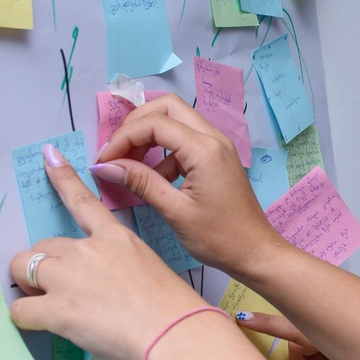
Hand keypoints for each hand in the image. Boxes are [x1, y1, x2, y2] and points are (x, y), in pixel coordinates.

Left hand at [7, 144, 209, 359]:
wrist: (174, 333)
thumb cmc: (173, 310)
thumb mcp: (149, 270)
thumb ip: (119, 269)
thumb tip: (102, 289)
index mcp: (114, 238)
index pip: (81, 201)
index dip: (61, 177)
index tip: (48, 156)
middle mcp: (87, 250)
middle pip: (43, 246)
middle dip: (44, 266)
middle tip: (61, 291)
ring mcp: (68, 277)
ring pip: (22, 269)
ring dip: (29, 287)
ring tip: (47, 306)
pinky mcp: (56, 309)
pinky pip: (20, 309)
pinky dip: (25, 318)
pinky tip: (42, 325)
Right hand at [91, 94, 287, 276]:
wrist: (255, 252)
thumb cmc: (219, 238)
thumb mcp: (175, 211)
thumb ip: (141, 183)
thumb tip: (106, 167)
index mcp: (204, 150)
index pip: (154, 123)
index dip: (123, 137)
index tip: (104, 160)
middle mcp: (213, 138)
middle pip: (166, 108)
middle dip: (135, 124)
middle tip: (116, 152)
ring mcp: (217, 146)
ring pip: (176, 120)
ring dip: (148, 136)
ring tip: (128, 165)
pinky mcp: (216, 157)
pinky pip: (184, 140)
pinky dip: (163, 151)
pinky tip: (152, 178)